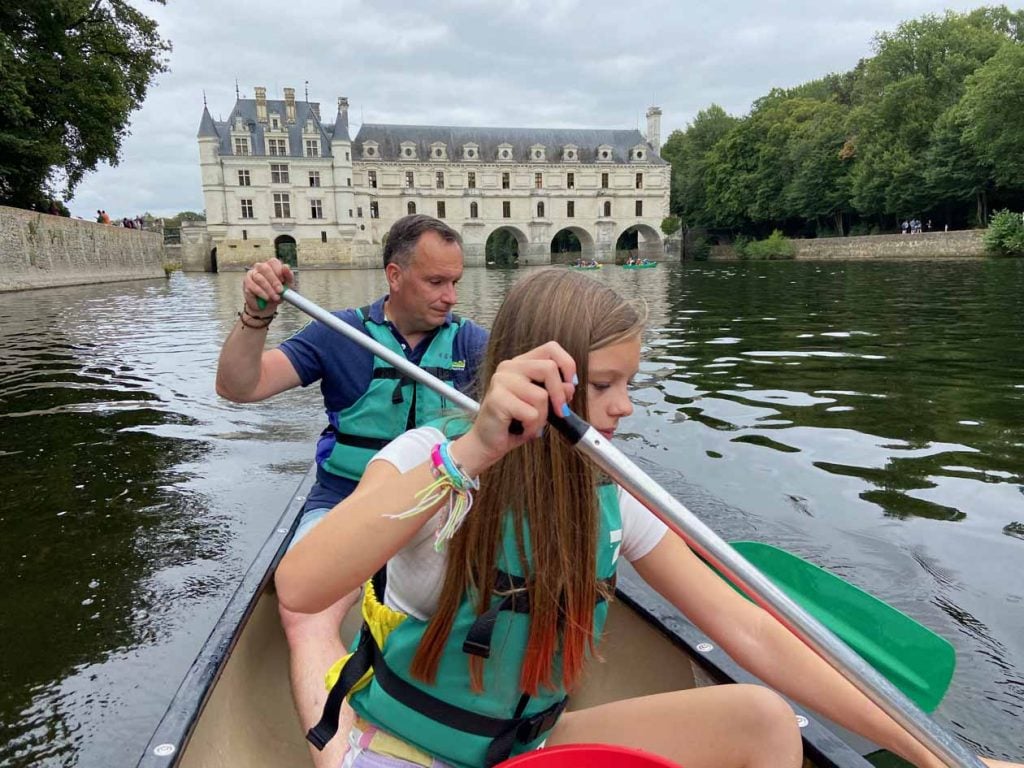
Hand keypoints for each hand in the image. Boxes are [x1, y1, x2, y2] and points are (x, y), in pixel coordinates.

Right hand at [242, 258, 292, 316]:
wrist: (267, 306)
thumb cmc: (277, 293)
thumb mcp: (287, 286)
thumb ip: (288, 276)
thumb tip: (286, 266)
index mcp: (271, 265)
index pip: (273, 262)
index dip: (279, 270)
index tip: (283, 280)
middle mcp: (260, 267)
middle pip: (265, 268)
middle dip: (274, 281)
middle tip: (280, 291)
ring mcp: (252, 274)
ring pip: (259, 278)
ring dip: (269, 289)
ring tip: (275, 297)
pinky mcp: (247, 283)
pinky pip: (253, 286)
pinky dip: (262, 293)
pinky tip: (267, 298)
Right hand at [452, 342, 575, 475]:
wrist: (488, 442)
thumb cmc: (516, 422)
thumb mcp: (542, 404)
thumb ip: (556, 390)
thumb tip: (570, 386)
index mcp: (521, 363)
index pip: (551, 348)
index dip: (567, 364)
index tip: (571, 384)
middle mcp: (509, 367)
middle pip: (549, 368)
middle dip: (560, 394)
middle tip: (560, 412)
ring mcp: (501, 380)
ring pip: (541, 396)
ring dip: (542, 417)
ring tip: (530, 424)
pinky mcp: (497, 398)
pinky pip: (531, 414)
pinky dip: (532, 427)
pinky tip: (521, 430)